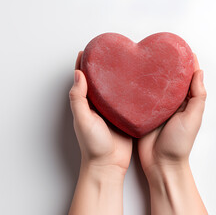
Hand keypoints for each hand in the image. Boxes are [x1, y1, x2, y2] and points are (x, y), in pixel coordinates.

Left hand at [69, 51, 132, 173]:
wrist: (109, 164)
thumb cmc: (93, 145)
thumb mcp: (83, 120)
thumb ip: (78, 98)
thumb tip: (78, 74)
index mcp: (86, 104)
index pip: (82, 79)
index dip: (83, 64)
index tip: (87, 50)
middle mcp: (98, 105)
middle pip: (99, 81)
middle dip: (102, 66)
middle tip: (109, 52)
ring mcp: (112, 111)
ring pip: (114, 89)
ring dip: (117, 77)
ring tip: (125, 62)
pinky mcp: (125, 117)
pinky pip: (127, 100)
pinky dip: (130, 90)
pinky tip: (137, 83)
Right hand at [138, 52, 206, 174]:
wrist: (160, 163)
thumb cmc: (179, 143)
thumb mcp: (193, 119)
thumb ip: (197, 96)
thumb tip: (199, 72)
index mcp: (186, 103)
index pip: (188, 79)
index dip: (187, 63)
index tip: (182, 48)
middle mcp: (172, 103)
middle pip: (171, 80)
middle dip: (168, 65)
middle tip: (161, 49)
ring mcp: (157, 108)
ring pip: (156, 86)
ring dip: (153, 74)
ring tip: (147, 58)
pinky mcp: (143, 113)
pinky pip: (142, 97)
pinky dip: (140, 87)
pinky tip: (134, 77)